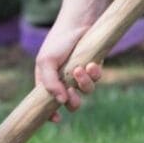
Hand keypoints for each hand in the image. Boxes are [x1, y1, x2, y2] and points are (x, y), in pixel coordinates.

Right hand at [34, 0, 109, 116]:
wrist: (75, 24)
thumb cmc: (57, 43)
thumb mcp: (46, 61)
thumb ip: (49, 82)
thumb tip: (60, 102)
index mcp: (50, 83)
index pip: (50, 104)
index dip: (52, 115)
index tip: (56, 119)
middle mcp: (66, 83)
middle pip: (73, 104)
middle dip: (73, 103)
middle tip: (70, 92)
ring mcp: (81, 77)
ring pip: (87, 92)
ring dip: (83, 83)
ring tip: (78, 69)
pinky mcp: (95, 69)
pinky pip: (97, 78)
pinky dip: (94, 73)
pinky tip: (90, 64)